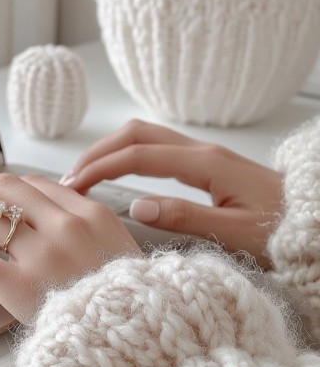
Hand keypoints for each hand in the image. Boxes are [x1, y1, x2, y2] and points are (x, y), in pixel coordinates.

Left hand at [0, 172, 139, 321]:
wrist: (139, 346)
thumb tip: (54, 214)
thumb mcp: (122, 254)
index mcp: (92, 216)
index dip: (2, 190)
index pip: (33, 184)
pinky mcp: (20, 288)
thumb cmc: (130, 307)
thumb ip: (90, 229)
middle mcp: (66, 227)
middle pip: (3, 187)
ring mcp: (43, 256)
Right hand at [59, 119, 283, 267]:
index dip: (101, 166)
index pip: (139, 155)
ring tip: (87, 175)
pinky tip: (121, 174)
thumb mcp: (235, 233)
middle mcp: (202, 152)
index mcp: (205, 164)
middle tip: (71, 177)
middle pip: (137, 134)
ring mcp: (206, 155)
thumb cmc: (281, 230)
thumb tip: (136, 207)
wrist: (313, 220)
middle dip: (99, 151)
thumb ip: (185, 218)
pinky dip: (131, 155)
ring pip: (148, 136)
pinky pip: (160, 148)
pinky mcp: (209, 164)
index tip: (73, 183)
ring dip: (113, 149)